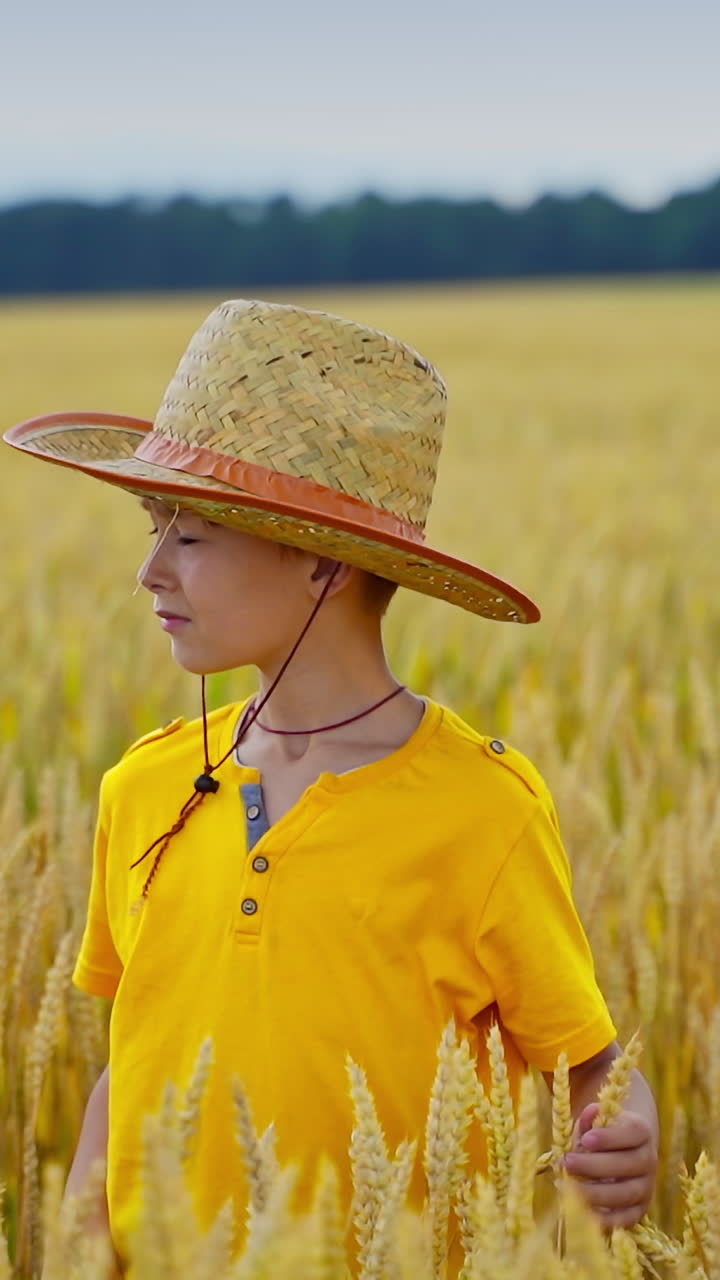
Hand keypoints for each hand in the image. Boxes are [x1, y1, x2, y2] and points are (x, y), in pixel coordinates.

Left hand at [562, 1102, 657, 1229]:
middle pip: (626, 1165)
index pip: (632, 1133)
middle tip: (567, 1162)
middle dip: (594, 1166)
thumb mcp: (596, 1120)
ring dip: (595, 1193)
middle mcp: (649, 1159)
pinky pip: (626, 1218)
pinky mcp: (640, 1209)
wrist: (624, 1150)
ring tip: (567, 1187)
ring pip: (625, 1193)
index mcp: (641, 1131)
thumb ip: (589, 1118)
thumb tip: (589, 1113)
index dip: (609, 1138)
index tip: (585, 1139)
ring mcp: (647, 1186)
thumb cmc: (602, 1132)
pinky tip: (582, 1212)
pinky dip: (605, 1219)